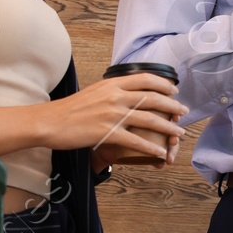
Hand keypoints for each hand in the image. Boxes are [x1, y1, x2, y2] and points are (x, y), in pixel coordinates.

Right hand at [47, 73, 185, 166]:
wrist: (49, 121)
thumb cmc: (69, 109)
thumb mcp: (93, 91)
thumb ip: (111, 90)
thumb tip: (126, 91)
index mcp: (111, 84)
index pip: (145, 79)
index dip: (163, 84)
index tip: (174, 90)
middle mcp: (115, 96)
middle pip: (152, 98)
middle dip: (172, 105)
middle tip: (184, 111)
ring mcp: (112, 114)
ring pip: (149, 119)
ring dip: (168, 127)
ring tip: (179, 133)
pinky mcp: (107, 133)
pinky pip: (136, 141)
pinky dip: (151, 148)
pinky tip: (160, 153)